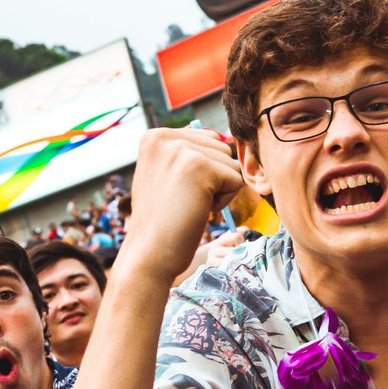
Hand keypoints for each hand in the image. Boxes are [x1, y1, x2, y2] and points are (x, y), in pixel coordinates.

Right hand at [119, 128, 244, 283]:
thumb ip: (189, 153)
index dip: (204, 171)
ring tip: (190, 204)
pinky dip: (225, 201)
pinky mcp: (199, 166)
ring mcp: (181, 149)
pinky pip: (237, 180)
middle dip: (214, 179)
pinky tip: (198, 210)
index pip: (207, 140)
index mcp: (155, 136)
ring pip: (231, 164)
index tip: (178, 191)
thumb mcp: (167, 175)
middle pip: (222, 149)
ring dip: (220, 191)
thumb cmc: (164, 220)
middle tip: (184, 200)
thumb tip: (224, 137)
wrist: (150, 252)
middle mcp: (164, 137)